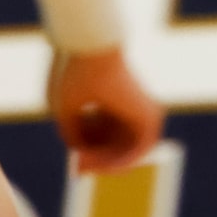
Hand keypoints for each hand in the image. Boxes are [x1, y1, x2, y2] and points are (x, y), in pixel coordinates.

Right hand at [51, 48, 162, 173]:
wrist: (92, 47)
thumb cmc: (74, 70)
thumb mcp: (65, 107)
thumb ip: (72, 132)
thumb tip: (79, 153)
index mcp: (111, 93)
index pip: (101, 130)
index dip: (87, 148)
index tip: (74, 161)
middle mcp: (128, 101)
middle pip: (113, 141)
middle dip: (94, 157)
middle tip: (77, 168)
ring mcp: (141, 108)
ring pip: (125, 148)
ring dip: (105, 163)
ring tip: (84, 164)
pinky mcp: (150, 115)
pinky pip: (139, 151)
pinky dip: (121, 162)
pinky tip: (102, 166)